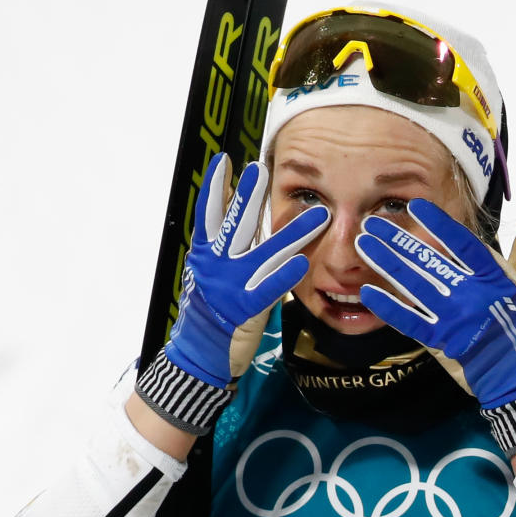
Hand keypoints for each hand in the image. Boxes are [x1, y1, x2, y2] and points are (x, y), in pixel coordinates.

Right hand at [165, 153, 329, 386]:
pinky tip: (302, 264)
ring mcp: (229, 286)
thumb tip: (234, 212)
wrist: (197, 354)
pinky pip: (267, 289)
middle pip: (234, 225)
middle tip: (259, 169)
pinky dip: (284, 276)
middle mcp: (215, 266)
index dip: (214, 188)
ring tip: (318, 215)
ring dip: (292, 233)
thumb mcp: (211, 273)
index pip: (208, 214)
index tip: (224, 162)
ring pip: (263, 253)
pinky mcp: (244, 309)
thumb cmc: (209, 312)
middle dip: (247, 197)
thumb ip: (224, 246)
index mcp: (205, 255)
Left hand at [354, 199, 515, 408]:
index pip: (462, 243)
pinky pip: (410, 321)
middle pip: (429, 260)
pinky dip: (388, 307)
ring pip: (414, 284)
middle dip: (398, 240)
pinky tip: (367, 293)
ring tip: (364, 245)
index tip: (415, 207)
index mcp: (494, 277)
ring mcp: (455, 317)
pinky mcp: (442, 341)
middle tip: (371, 224)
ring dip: (387, 263)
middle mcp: (472, 293)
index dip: (438, 224)